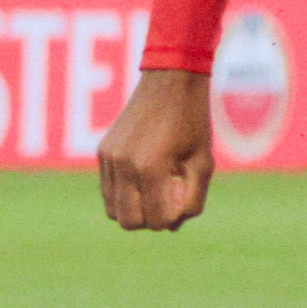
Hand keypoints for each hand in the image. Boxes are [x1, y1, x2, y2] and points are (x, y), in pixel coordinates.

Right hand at [97, 67, 213, 230]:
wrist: (170, 80)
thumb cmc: (192, 121)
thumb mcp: (203, 164)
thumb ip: (191, 200)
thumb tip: (170, 227)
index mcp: (149, 168)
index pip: (156, 221)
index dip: (173, 217)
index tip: (182, 194)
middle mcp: (123, 165)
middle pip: (128, 222)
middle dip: (150, 218)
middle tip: (167, 197)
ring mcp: (108, 158)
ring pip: (113, 210)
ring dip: (134, 209)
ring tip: (154, 188)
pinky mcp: (102, 152)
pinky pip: (107, 190)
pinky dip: (123, 194)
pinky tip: (142, 177)